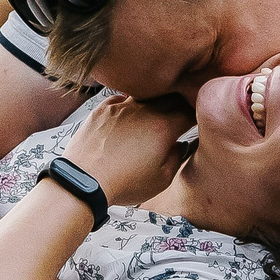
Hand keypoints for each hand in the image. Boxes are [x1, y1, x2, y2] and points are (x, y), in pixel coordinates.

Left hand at [61, 92, 194, 209]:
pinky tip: (129, 116)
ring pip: (145, 96)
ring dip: (154, 103)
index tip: (196, 121)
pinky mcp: (102, 109)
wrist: (83, 180)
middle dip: (179, 105)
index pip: (189, 111)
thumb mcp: (161, 180)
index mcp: (162, 127)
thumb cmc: (121, 184)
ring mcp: (121, 107)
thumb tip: (181, 146)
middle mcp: (143, 111)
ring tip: (153, 117)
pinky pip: (122, 99)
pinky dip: (130, 105)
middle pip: (170, 97)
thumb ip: (177, 158)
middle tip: (180, 115)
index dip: (196, 115)